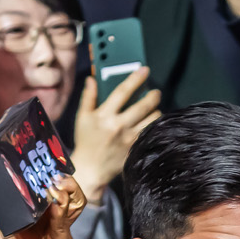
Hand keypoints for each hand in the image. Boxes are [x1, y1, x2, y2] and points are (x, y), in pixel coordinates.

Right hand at [71, 67, 160, 200]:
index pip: (123, 92)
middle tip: (155, 91)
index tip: (144, 70)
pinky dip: (156, 125)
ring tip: (154, 108)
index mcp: (104, 115)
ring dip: (156, 111)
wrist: (91, 168)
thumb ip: (88, 97)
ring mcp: (131, 138)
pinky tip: (154, 123)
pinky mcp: (138, 148)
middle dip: (153, 95)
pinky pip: (153, 133)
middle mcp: (119, 125)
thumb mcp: (82, 117)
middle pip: (144, 105)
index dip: (135, 79)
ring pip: (153, 119)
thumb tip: (92, 79)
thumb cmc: (86, 141)